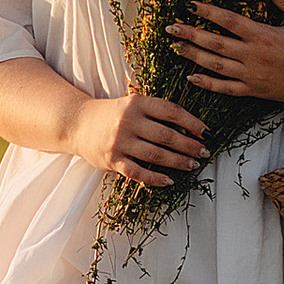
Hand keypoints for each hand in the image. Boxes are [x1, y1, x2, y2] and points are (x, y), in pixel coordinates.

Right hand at [72, 89, 207, 187]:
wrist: (77, 123)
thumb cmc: (111, 114)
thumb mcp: (132, 104)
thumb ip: (155, 112)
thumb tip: (189, 127)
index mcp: (137, 103)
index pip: (171, 111)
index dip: (191, 122)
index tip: (206, 132)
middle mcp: (128, 121)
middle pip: (167, 136)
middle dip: (189, 145)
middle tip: (204, 152)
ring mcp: (120, 142)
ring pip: (156, 155)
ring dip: (178, 162)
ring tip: (192, 165)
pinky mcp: (113, 160)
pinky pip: (138, 172)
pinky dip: (155, 178)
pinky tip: (169, 180)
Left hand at [168, 0, 283, 114]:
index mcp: (265, 36)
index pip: (230, 21)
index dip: (208, 12)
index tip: (190, 4)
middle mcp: (254, 56)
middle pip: (215, 44)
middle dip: (191, 35)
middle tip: (170, 27)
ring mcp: (252, 76)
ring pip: (216, 66)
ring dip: (193, 56)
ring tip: (175, 47)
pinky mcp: (255, 91)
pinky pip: (226, 89)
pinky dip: (208, 84)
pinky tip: (192, 77)